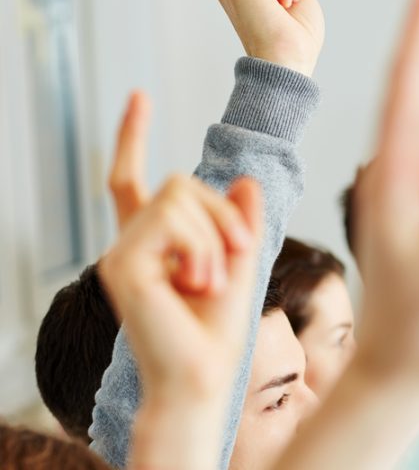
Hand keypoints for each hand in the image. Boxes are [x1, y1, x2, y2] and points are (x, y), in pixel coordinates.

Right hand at [100, 96, 263, 469]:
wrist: (205, 374)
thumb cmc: (221, 327)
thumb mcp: (243, 261)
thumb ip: (241, 220)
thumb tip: (244, 180)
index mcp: (155, 240)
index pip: (133, 179)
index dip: (131, 137)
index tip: (137, 95)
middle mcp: (132, 241)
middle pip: (178, 182)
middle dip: (222, 212)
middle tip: (237, 254)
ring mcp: (122, 251)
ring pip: (177, 194)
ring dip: (215, 233)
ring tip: (213, 279)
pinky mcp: (122, 263)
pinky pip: (170, 218)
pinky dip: (200, 245)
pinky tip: (197, 281)